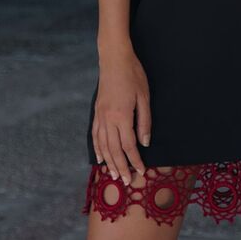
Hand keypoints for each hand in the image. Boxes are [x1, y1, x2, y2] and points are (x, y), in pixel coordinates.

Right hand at [92, 45, 151, 185]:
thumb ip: (144, 121)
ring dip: (109, 162)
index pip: (129, 146)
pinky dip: (97, 148)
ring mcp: (100, 116)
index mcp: (122, 116)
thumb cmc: (133, 75)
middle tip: (126, 181)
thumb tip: (145, 142)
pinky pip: (95, 135)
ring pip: (103, 145)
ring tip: (113, 175)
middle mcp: (108, 120)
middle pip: (114, 150)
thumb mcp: (144, 97)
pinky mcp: (96, 111)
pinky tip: (100, 157)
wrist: (114, 59)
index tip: (141, 171)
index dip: (135, 161)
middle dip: (121, 167)